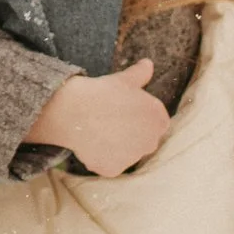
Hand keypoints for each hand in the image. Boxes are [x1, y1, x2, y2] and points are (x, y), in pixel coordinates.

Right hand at [24, 55, 171, 176]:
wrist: (75, 111)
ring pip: (126, 154)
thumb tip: (148, 64)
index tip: (124, 112)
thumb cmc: (102, 92)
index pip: (155, 122)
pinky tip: (91, 144)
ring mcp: (132, 159)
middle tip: (111, 122)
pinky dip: (102, 158)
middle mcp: (151, 142)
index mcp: (159, 119)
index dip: (139, 117)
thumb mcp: (124, 79)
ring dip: (117, 148)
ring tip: (99, 132)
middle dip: (131, 135)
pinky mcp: (114, 169)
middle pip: (144, 141)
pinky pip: (109, 165)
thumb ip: (140, 74)